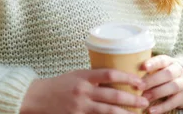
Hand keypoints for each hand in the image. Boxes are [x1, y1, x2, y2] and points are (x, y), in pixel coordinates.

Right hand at [20, 69, 148, 113]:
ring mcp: (80, 106)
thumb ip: (93, 78)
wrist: (37, 97)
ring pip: (109, 111)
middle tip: (145, 101)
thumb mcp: (76, 75)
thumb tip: (116, 79)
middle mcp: (83, 91)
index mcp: (83, 76)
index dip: (127, 77)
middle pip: (113, 95)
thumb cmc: (59, 85)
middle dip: (132, 99)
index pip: (109, 74)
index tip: (140, 81)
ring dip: (126, 113)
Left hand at [141, 55, 182, 112]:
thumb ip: (144, 69)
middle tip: (139, 86)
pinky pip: (173, 102)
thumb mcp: (157, 68)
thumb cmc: (161, 73)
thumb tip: (124, 72)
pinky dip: (162, 107)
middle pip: (167, 74)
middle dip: (152, 81)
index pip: (161, 60)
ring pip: (172, 87)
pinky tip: (150, 110)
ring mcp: (182, 84)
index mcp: (168, 61)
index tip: (143, 67)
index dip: (153, 63)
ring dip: (156, 93)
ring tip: (143, 98)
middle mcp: (177, 71)